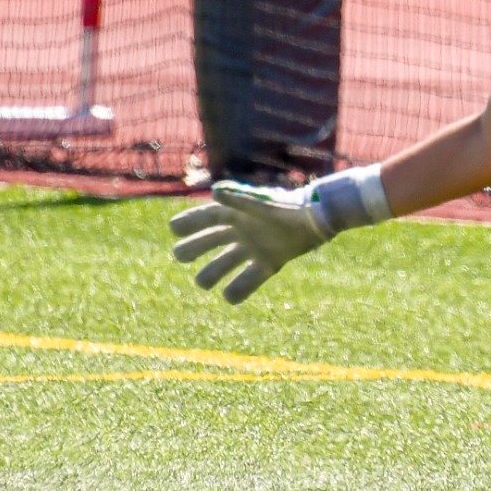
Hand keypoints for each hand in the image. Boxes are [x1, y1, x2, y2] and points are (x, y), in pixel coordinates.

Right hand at [168, 181, 330, 303]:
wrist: (317, 218)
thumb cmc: (287, 206)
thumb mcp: (260, 202)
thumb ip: (238, 198)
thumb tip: (214, 191)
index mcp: (236, 212)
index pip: (205, 218)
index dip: (188, 223)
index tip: (173, 230)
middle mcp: (242, 230)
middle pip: (209, 242)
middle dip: (193, 249)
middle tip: (180, 256)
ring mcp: (254, 247)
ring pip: (225, 263)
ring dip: (212, 273)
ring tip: (202, 283)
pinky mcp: (270, 262)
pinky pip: (250, 278)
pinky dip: (241, 289)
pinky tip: (229, 298)